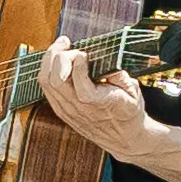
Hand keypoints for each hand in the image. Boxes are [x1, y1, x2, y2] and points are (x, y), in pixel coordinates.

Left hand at [36, 49, 154, 157]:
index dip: (79, 63)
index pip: (79, 82)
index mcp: (99, 104)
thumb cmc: (129, 113)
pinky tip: (56, 60)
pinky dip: (48, 70)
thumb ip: (120, 76)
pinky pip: (46, 88)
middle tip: (67, 43)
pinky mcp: (61, 110)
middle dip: (58, 55)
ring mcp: (67, 110)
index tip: (86, 53)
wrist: (123, 138)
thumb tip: (106, 61)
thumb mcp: (133, 91)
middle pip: (55, 80)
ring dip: (49, 60)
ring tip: (60, 47)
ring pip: (46, 83)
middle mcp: (79, 108)